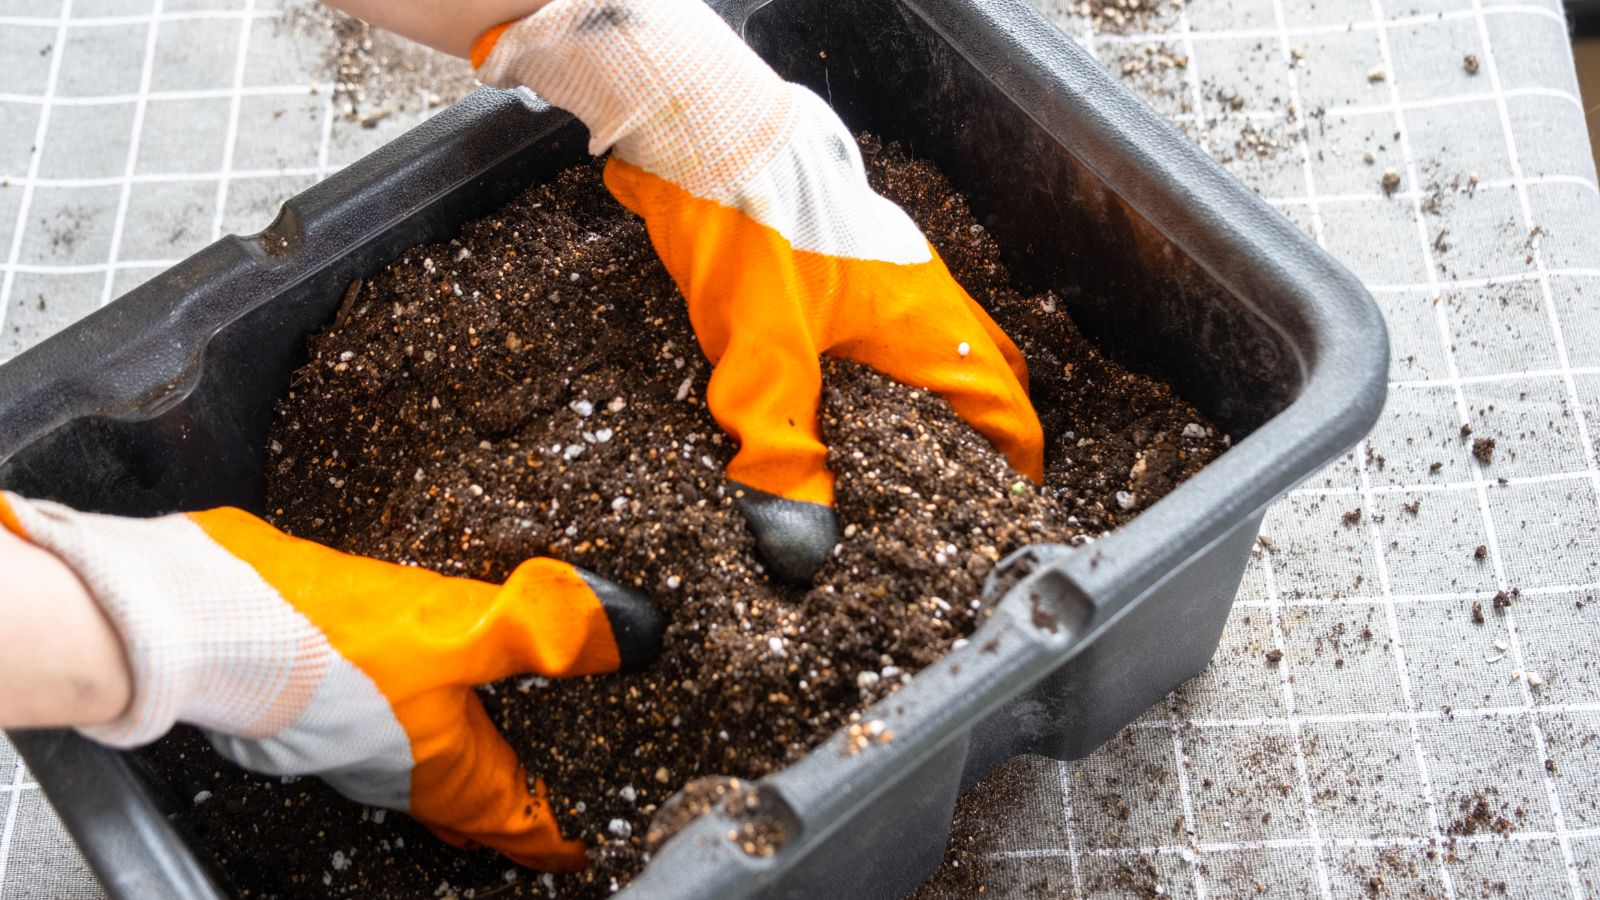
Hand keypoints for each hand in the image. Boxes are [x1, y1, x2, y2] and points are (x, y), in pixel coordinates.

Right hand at [0, 492, 664, 870]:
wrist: (212, 624)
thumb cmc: (333, 643)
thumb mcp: (461, 629)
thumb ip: (543, 631)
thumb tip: (624, 636)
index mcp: (447, 770)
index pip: (517, 823)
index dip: (555, 837)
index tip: (581, 852)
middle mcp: (402, 772)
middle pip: (472, 805)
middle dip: (510, 808)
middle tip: (543, 808)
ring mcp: (356, 744)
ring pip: (426, 771)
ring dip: (463, 765)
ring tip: (494, 754)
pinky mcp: (320, 705)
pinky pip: (387, 731)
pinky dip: (418, 724)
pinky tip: (417, 691)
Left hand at [474, 0, 1044, 582]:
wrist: (709, 136)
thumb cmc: (747, 229)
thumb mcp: (760, 355)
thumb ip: (782, 449)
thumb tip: (796, 539)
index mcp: (927, 323)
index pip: (1003, 404)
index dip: (1014, 463)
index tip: (1008, 508)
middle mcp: (928, 294)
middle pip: (992, 369)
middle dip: (992, 427)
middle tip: (972, 481)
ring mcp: (895, 268)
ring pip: (952, 340)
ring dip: (951, 391)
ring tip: (919, 448)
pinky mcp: (855, 257)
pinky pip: (908, 318)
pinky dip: (910, 360)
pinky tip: (861, 387)